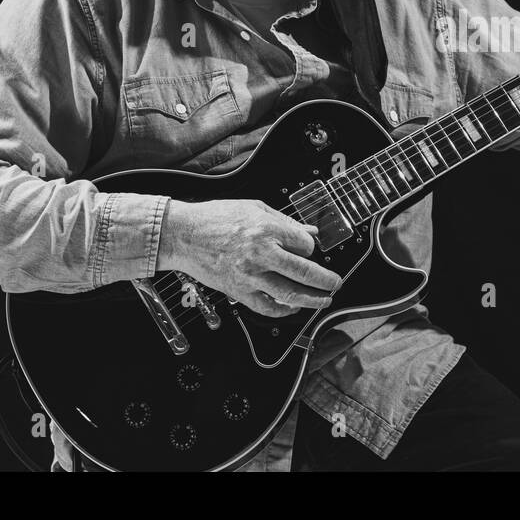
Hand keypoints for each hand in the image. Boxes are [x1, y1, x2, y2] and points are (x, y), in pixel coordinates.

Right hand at [158, 198, 341, 317]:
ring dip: (313, 300)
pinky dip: (283, 310)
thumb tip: (311, 230)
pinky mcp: (238, 291)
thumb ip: (285, 221)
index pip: (305, 244)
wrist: (183, 234)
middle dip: (326, 279)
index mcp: (267, 230)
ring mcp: (250, 275)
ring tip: (325, 300)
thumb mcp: (255, 208)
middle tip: (336, 282)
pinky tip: (292, 308)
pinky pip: (266, 307)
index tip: (308, 249)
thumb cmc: (215, 218)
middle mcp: (261, 254)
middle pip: (305, 272)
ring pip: (290, 294)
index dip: (311, 247)